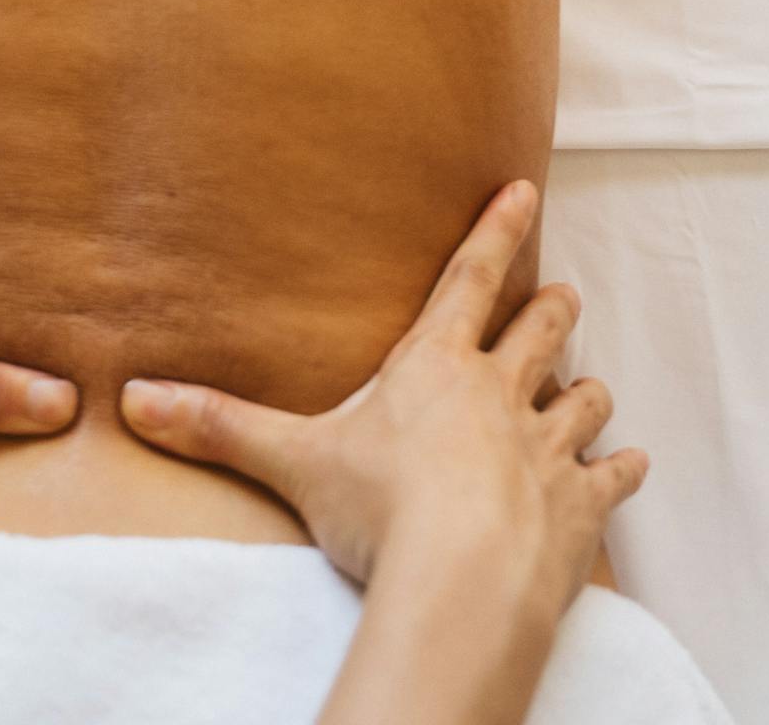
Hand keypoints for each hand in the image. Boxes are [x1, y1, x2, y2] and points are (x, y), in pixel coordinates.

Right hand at [120, 182, 643, 616]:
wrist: (463, 579)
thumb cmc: (382, 511)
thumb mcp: (294, 461)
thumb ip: (221, 426)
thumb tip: (137, 400)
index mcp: (436, 367)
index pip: (469, 279)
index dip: (496, 232)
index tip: (525, 190)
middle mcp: (500, 393)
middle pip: (539, 332)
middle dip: (552, 311)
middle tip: (564, 295)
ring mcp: (547, 449)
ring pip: (583, 400)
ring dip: (587, 394)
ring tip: (591, 390)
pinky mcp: (579, 507)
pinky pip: (612, 477)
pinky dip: (621, 471)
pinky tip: (631, 467)